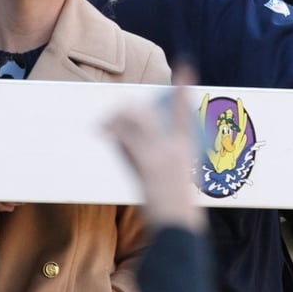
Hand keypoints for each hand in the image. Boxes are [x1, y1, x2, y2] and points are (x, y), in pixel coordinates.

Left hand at [105, 69, 205, 232]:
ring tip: (105, 122)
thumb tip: (150, 141)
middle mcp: (173, 145)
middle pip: (149, 112)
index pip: (186, 108)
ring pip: (134, 123)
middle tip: (119, 107)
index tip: (185, 63)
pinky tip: (105, 133)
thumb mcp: (180, 176)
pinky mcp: (143, 166)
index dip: (184, 85)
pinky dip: (114, 135)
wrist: (176, 228)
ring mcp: (157, 155)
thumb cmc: (179, 207)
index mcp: (187, 147)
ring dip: (117, 118)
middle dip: (131, 106)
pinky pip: (124, 141)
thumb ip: (168, 154)